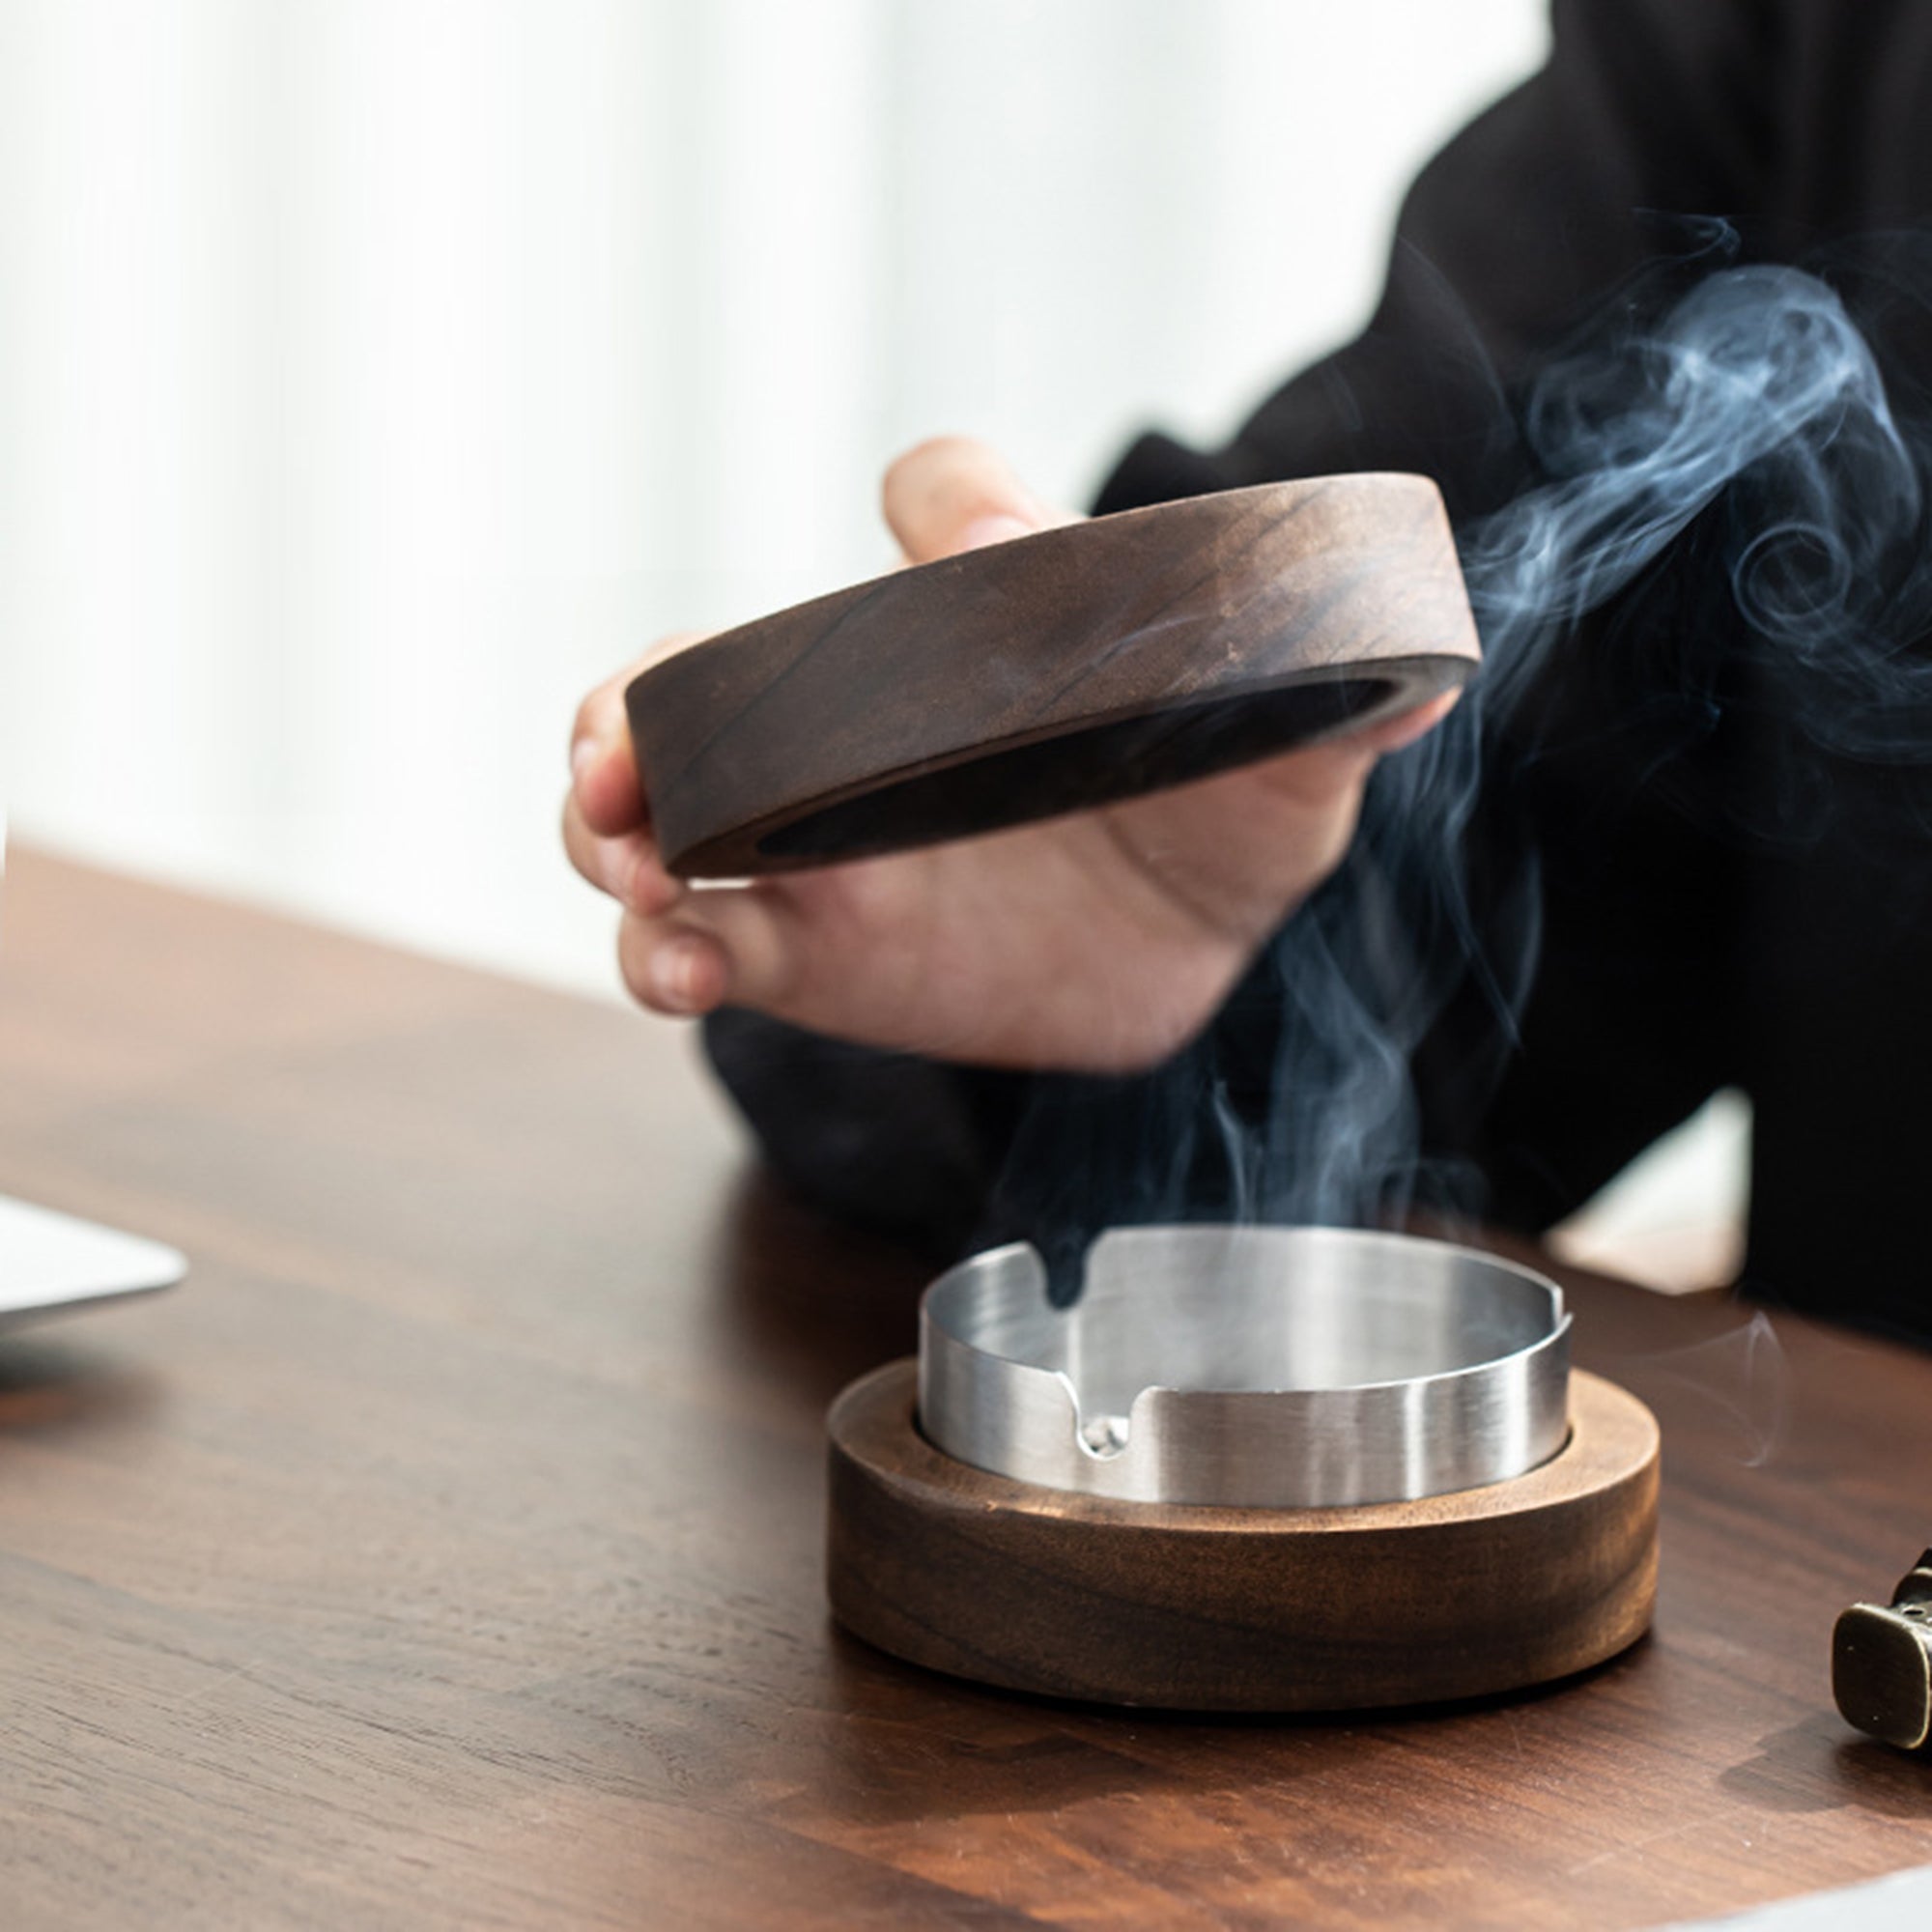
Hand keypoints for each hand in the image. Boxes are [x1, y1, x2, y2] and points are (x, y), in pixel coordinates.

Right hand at [564, 437, 1455, 1072]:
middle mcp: (874, 713)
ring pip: (668, 810)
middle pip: (710, 670)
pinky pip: (709, 945)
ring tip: (635, 865)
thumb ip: (1325, 715)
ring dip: (615, 829)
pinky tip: (677, 969)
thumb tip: (1412, 677)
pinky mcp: (814, 950)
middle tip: (629, 753)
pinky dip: (668, 954)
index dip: (953, 516)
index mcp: (984, 625)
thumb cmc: (1223, 812)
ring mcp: (825, 834)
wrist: (1190, 945)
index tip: (975, 567)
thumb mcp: (1281, 763)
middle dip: (645, 702)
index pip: (940, 502)